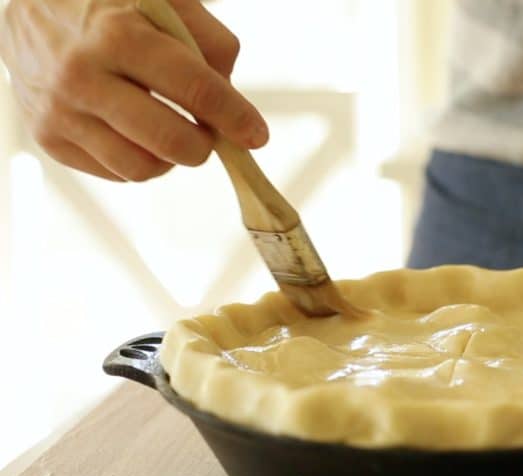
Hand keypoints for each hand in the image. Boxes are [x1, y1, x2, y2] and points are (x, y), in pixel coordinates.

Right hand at [0, 0, 267, 180]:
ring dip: (171, 159)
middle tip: (209, 133)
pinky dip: (139, 160)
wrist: (28, 8)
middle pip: (170, 141)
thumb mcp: (163, 1)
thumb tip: (233, 101)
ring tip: (171, 130)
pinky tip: (136, 131)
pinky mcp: (49, 138)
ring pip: (142, 168)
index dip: (235, 117)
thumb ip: (209, 42)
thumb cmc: (110, 5)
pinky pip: (115, 173)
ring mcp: (62, 112)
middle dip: (204, 145)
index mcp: (119, 34)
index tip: (256, 135)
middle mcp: (84, 76)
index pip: (195, 90)